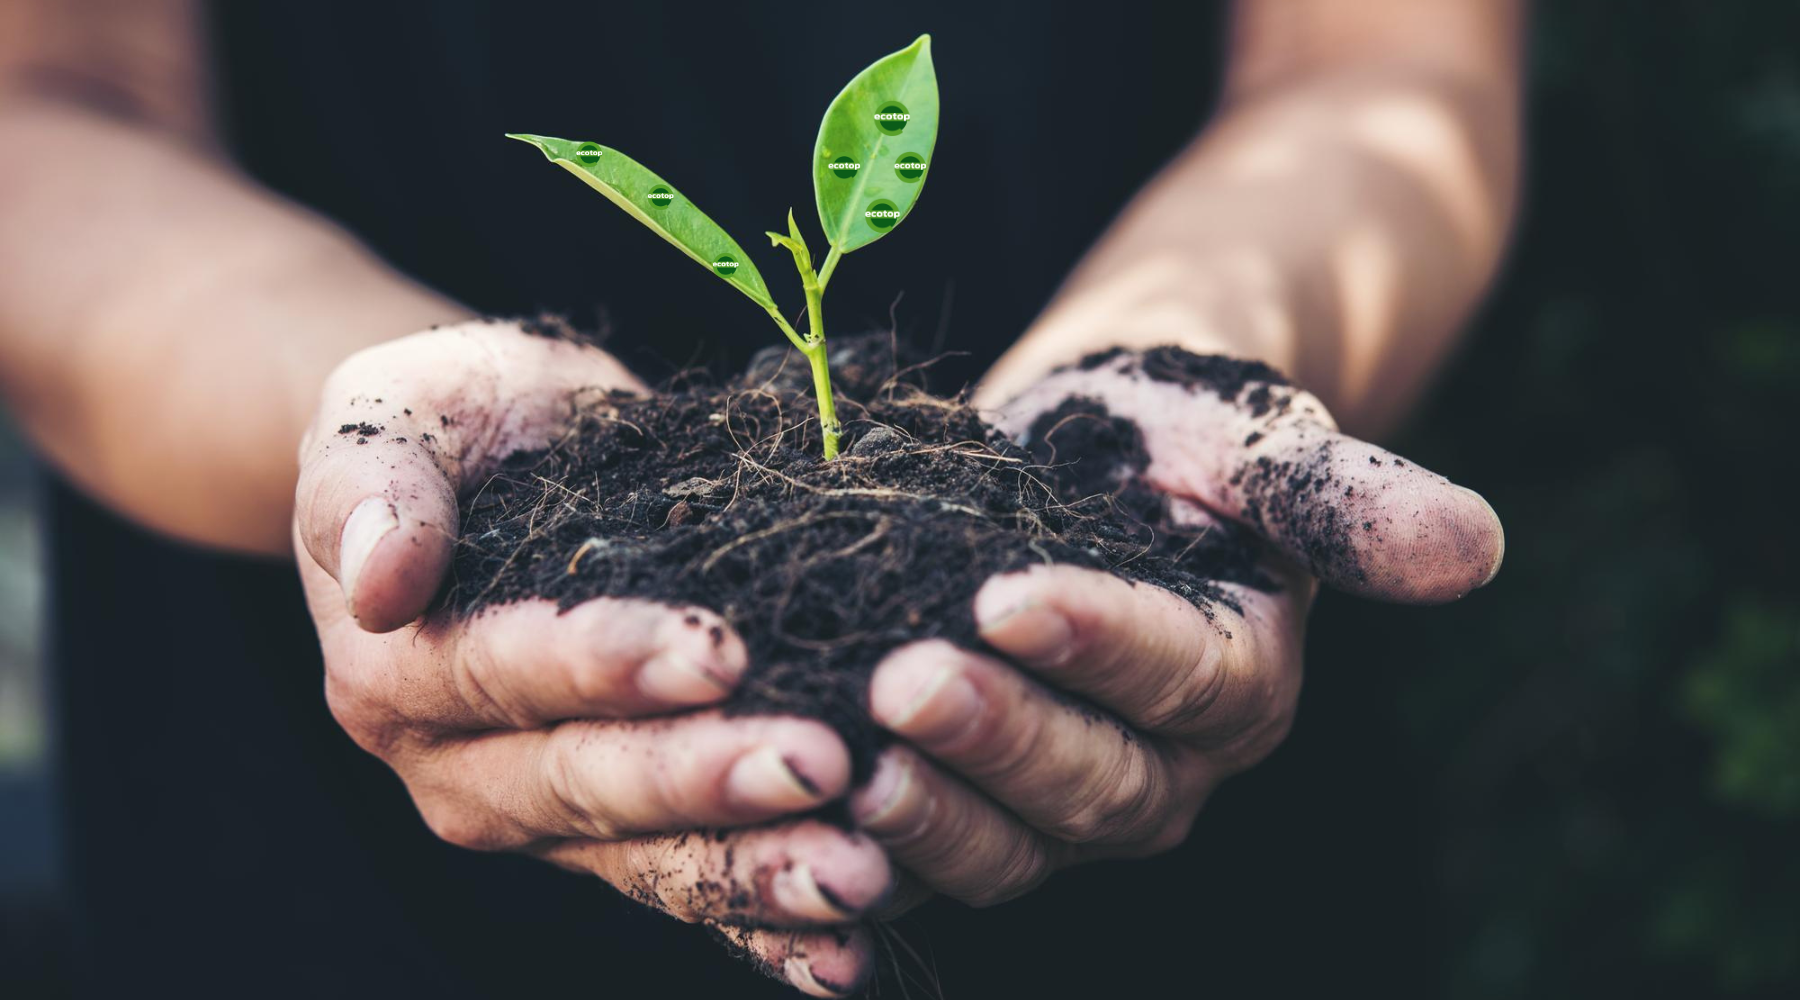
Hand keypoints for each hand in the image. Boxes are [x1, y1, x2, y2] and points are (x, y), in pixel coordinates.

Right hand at [294, 320, 890, 995]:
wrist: (486, 461)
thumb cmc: (449, 424)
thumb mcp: (390, 417)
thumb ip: (373, 489)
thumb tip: (381, 578)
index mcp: (398, 672)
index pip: (506, 670)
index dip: (608, 665)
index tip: (719, 651)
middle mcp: (461, 767)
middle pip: (588, 781)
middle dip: (706, 779)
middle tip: (819, 762)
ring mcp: (541, 816)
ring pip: (650, 855)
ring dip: (756, 871)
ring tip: (857, 875)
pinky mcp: (611, 838)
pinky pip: (688, 885)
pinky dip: (763, 926)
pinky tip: (847, 948)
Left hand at [849, 348, 1503, 904]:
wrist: (1078, 466)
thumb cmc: (1173, 442)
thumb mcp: (1258, 445)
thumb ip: (1346, 499)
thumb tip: (1476, 546)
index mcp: (1237, 687)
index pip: (1178, 681)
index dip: (1098, 645)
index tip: (1008, 592)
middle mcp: (1158, 768)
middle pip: (1089, 784)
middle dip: (995, 737)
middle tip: (901, 678)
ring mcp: (1056, 803)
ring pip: (1005, 844)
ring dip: (927, 812)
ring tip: (843, 761)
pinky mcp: (967, 807)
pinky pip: (922, 858)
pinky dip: (866, 863)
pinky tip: (794, 836)